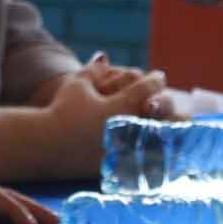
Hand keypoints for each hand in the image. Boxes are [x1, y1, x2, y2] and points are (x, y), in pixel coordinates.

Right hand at [21, 56, 175, 165]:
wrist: (45, 146)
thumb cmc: (59, 112)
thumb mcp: (77, 85)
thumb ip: (94, 70)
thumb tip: (104, 56)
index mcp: (122, 104)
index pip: (149, 87)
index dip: (156, 79)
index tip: (158, 77)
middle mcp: (131, 126)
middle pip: (165, 114)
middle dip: (169, 104)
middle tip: (170, 102)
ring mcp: (130, 148)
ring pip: (164, 138)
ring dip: (173, 130)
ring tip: (177, 127)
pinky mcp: (124, 166)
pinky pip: (151, 161)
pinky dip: (162, 154)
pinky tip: (165, 152)